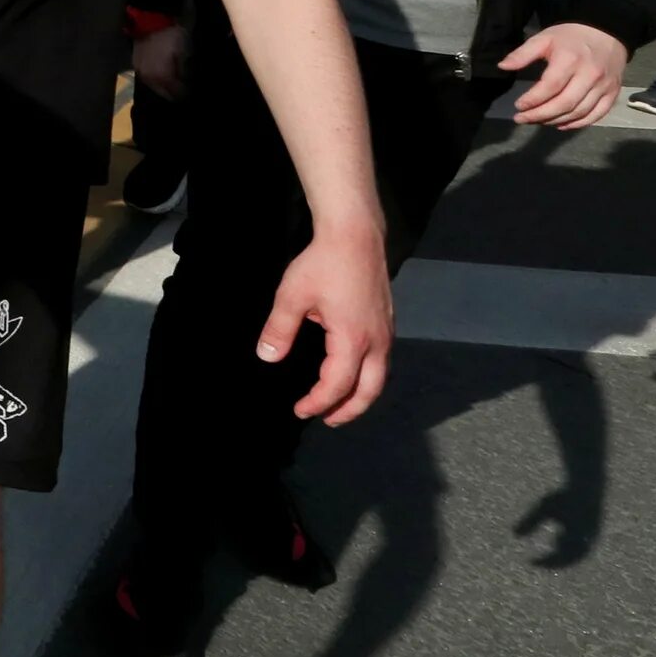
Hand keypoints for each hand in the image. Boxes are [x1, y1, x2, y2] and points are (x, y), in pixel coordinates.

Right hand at [133, 24, 187, 99]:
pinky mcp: (136, 65)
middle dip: (173, 93)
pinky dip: (155, 80)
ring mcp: (140, 72)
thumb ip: (184, 71)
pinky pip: (148, 78)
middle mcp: (149, 79)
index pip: (176, 93)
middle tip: (182, 91)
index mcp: (162, 76)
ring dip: (163, 87)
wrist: (151, 20)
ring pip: (154, 87)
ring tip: (172, 84)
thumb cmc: (171, 36)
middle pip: (163, 93)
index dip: (185, 94)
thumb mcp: (184, 52)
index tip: (191, 93)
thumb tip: (186, 81)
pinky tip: (161, 76)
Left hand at [258, 225, 392, 425]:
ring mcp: (386, 332)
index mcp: (353, 339)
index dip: (318, 402)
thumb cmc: (322, 264)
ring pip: (379, 377)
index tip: (300, 411)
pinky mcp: (387, 322)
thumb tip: (268, 359)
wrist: (355, 235)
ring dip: (360, 396)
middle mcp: (377, 342)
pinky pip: (381, 362)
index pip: (337, 385)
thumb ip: (279, 330)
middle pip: (369, 391)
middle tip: (326, 420)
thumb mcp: (292, 296)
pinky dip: (367, 378)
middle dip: (348, 410)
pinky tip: (351, 374)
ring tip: (338, 405)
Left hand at [500, 23, 627, 129]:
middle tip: (522, 119)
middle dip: (540, 115)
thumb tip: (502, 67)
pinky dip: (579, 124)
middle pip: (565, 103)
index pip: (550, 86)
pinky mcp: (613, 93)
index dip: (533, 100)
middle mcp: (590, 75)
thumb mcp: (544, 38)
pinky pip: (597, 114)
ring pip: (580, 112)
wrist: (607, 32)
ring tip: (538, 121)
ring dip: (556, 121)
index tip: (518, 106)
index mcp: (570, 60)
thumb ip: (522, 54)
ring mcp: (604, 86)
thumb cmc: (571, 37)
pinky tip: (561, 125)